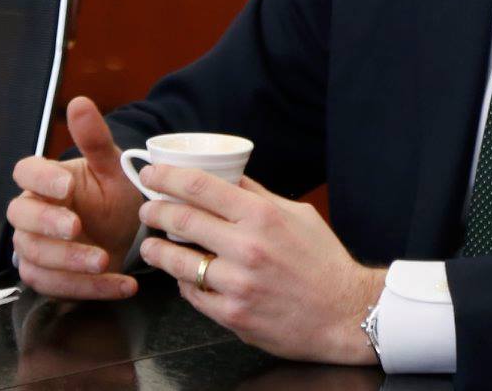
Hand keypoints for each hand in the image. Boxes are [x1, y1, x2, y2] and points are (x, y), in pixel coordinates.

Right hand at [7, 96, 143, 299]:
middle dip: (48, 225)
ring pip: (36, 259)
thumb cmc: (113, 194)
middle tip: (78, 228)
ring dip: (70, 263)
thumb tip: (79, 102)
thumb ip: (95, 138)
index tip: (66, 185)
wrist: (128, 232)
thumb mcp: (112, 166)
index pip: (25, 171)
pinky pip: (58, 288)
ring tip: (105, 260)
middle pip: (22, 219)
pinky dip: (91, 289)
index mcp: (45, 180)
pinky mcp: (48, 278)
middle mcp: (34, 214)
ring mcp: (36, 248)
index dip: (41, 178)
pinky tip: (123, 284)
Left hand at [138, 167, 384, 365]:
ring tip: (152, 245)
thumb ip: (259, 195)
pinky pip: (193, 295)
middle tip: (146, 210)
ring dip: (158, 251)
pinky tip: (184, 277)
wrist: (345, 313)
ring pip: (179, 262)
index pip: (201, 187)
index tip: (151, 176)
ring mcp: (237, 284)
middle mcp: (247, 247)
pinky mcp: (232, 315)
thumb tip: (228, 176)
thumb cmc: (323, 261)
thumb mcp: (297, 215)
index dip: (167, 178)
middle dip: (155, 212)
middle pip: (182, 220)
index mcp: (262, 216)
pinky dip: (184, 283)